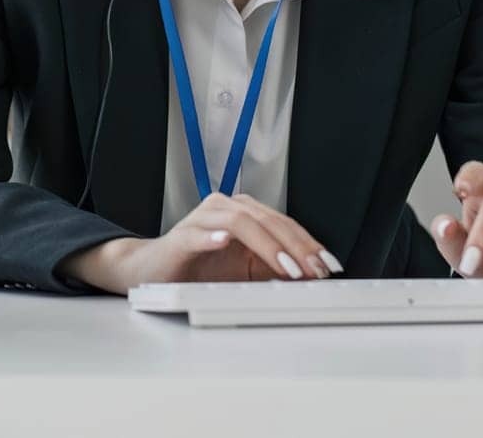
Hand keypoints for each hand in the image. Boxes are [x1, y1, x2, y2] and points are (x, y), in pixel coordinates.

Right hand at [62, 192, 343, 293]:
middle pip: (267, 220)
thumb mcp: (246, 271)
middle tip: (314, 270)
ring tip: (287, 266)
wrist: (154, 272)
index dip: (308, 243)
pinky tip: (224, 241)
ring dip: (267, 245)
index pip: (283, 224)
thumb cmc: (199, 269)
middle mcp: (224, 208)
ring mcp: (202, 219)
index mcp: (243, 213)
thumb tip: (309, 274)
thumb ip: (273, 267)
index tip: (328, 264)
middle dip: (295, 247)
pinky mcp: (181, 236)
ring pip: (240, 222)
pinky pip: (198, 233)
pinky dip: (212, 236)